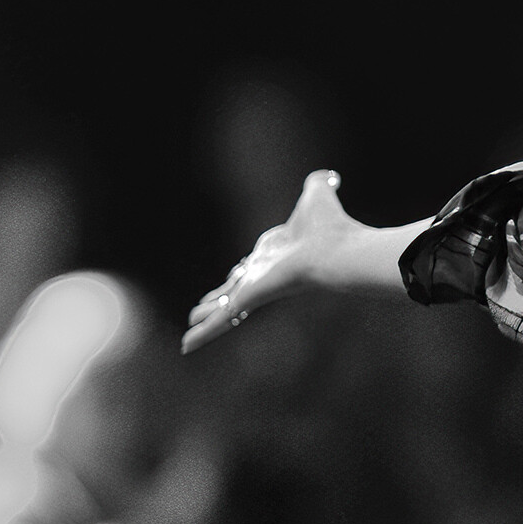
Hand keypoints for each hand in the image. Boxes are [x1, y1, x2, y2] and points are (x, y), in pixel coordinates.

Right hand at [184, 169, 354, 353]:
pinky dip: (203, 335)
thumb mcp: (317, 194)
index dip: (243, 268)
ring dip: (206, 319)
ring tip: (190, 329)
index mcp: (275, 252)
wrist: (335, 249)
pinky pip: (221, 321)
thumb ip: (320, 184)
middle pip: (235, 288)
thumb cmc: (330, 225)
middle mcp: (264, 273)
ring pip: (223, 308)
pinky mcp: (248, 300)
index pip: (254, 264)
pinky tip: (186, 347)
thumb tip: (330, 176)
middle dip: (218, 297)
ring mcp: (255, 288)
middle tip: (202, 307)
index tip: (237, 271)